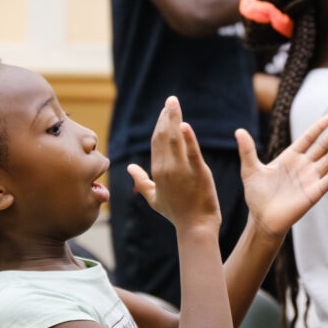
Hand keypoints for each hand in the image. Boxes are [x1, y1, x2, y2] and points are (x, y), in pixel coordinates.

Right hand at [128, 97, 220, 232]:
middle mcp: (167, 168)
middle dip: (166, 116)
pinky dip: (188, 138)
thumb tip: (129, 168)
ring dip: (174, 119)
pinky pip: (192, 153)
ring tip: (174, 103)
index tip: (165, 110)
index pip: (156, 142)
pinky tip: (184, 124)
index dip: (160, 124)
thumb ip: (141, 180)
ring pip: (175, 139)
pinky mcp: (198, 173)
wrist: (195, 227)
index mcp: (157, 171)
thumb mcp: (154, 197)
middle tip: (171, 100)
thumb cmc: (176, 213)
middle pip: (163, 136)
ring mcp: (182, 171)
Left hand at [237, 114, 327, 237]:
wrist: (261, 219)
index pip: (308, 138)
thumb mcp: (250, 170)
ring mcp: (310, 179)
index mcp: (290, 157)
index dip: (319, 127)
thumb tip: (238, 131)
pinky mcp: (313, 193)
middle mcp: (303, 166)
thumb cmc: (257, 195)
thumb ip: (247, 150)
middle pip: (323, 145)